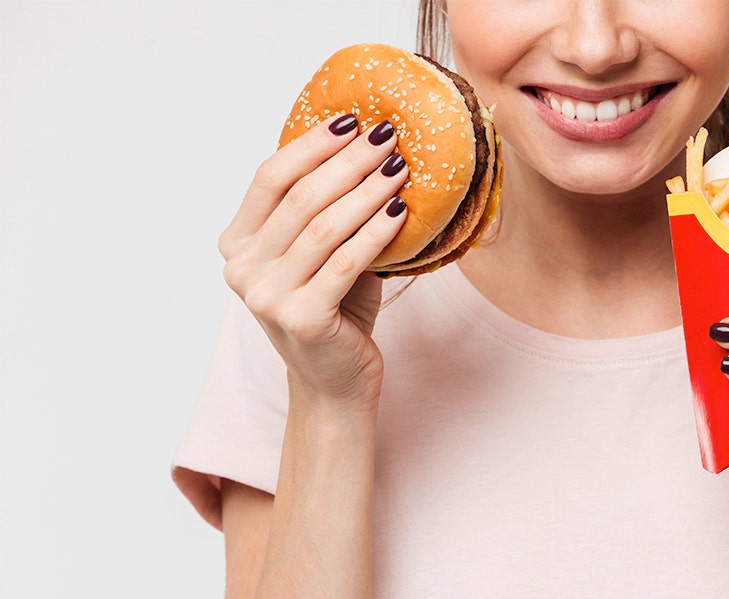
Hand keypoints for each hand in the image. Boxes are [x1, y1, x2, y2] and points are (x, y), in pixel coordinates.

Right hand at [218, 115, 409, 409]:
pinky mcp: (301, 318)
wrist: (335, 383)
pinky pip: (346, 261)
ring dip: (367, 191)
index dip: (310, 145)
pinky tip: (401, 212)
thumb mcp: (320, 253)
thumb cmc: (334, 310)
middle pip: (300, 197)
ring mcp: (266, 296)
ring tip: (401, 169)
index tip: (351, 120)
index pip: (270, 178)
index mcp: (237, 244)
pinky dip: (377, 233)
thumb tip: (369, 147)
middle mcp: (242, 268)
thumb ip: (325, 210)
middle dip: (349, 161)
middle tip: (388, 137)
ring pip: (325, 226)